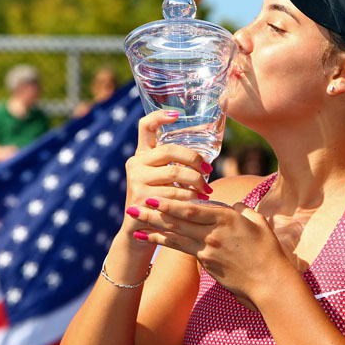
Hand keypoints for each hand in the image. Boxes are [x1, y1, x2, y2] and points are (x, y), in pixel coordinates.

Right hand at [121, 110, 213, 249]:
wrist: (140, 230)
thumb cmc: (159, 200)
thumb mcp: (163, 179)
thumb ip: (175, 165)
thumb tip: (207, 158)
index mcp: (141, 155)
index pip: (145, 127)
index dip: (159, 117)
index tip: (177, 114)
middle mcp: (135, 164)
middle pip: (169, 150)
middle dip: (194, 159)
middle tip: (209, 169)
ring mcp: (135, 181)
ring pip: (175, 173)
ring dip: (196, 182)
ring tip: (207, 190)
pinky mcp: (139, 199)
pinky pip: (173, 194)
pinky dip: (190, 198)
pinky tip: (199, 201)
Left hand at [127, 197, 291, 309]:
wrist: (269, 281)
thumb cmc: (268, 250)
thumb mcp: (258, 222)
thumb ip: (243, 210)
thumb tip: (235, 205)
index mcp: (226, 219)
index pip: (193, 209)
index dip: (171, 203)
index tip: (154, 196)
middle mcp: (212, 234)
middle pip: (178, 221)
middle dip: (154, 213)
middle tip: (133, 204)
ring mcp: (207, 250)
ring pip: (175, 236)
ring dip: (152, 228)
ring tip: (134, 222)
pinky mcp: (205, 263)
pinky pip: (181, 249)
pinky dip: (164, 241)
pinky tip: (150, 237)